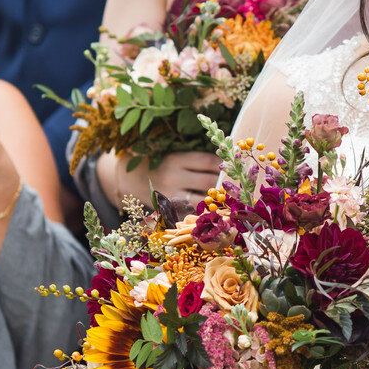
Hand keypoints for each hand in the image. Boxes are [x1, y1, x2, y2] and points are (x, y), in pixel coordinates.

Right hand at [101, 150, 222, 206]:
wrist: (129, 178)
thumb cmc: (158, 164)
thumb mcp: (174, 157)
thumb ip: (195, 162)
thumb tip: (226, 166)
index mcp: (177, 159)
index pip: (207, 161)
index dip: (223, 164)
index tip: (234, 166)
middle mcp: (174, 176)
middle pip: (208, 181)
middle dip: (225, 184)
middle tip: (239, 185)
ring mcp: (171, 194)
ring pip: (202, 199)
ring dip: (217, 200)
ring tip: (231, 199)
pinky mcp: (168, 208)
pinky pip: (191, 211)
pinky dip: (203, 210)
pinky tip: (214, 209)